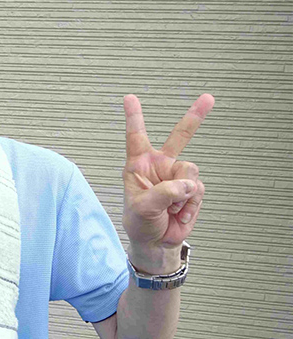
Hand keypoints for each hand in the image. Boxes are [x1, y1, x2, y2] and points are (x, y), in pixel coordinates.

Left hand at [122, 94, 213, 271]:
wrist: (156, 242)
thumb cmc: (140, 222)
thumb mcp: (142, 207)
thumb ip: (164, 192)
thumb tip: (187, 185)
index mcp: (138, 165)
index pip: (136, 137)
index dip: (134, 117)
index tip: (129, 97)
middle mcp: (159, 166)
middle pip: (180, 136)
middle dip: (195, 116)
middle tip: (209, 98)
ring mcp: (177, 176)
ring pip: (191, 172)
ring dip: (182, 193)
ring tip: (171, 207)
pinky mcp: (191, 189)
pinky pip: (197, 190)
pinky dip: (189, 205)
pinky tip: (179, 213)